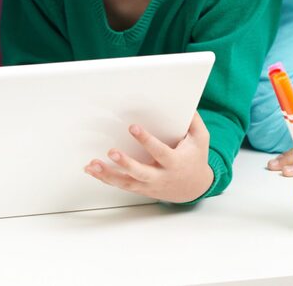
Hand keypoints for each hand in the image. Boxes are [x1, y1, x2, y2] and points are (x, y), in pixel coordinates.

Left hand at [84, 112, 213, 203]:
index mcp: (174, 163)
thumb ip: (193, 122)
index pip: (159, 151)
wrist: (194, 187)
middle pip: (141, 172)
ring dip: (108, 174)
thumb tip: (187, 103)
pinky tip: (91, 170)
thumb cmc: (195, 159)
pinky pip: (121, 184)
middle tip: (111, 152)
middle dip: (126, 163)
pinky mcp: (140, 189)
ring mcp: (149, 185)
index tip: (132, 127)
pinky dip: (105, 178)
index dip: (146, 140)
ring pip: (126, 182)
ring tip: (92, 164)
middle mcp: (160, 176)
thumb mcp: (200, 139)